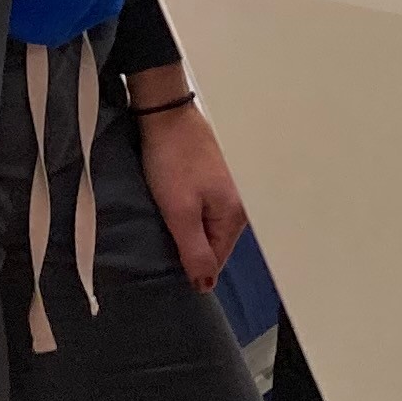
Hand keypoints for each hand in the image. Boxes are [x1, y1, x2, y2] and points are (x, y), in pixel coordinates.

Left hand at [128, 73, 245, 288]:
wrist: (166, 115)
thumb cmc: (172, 161)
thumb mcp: (179, 212)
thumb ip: (195, 251)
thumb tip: (207, 285)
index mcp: (235, 214)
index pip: (216, 260)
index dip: (190, 264)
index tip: (165, 254)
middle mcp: (239, 203)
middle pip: (214, 243)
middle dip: (188, 244)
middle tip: (162, 232)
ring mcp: (229, 188)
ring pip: (207, 225)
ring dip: (186, 226)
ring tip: (164, 216)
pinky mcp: (216, 177)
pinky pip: (204, 208)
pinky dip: (187, 210)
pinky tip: (170, 203)